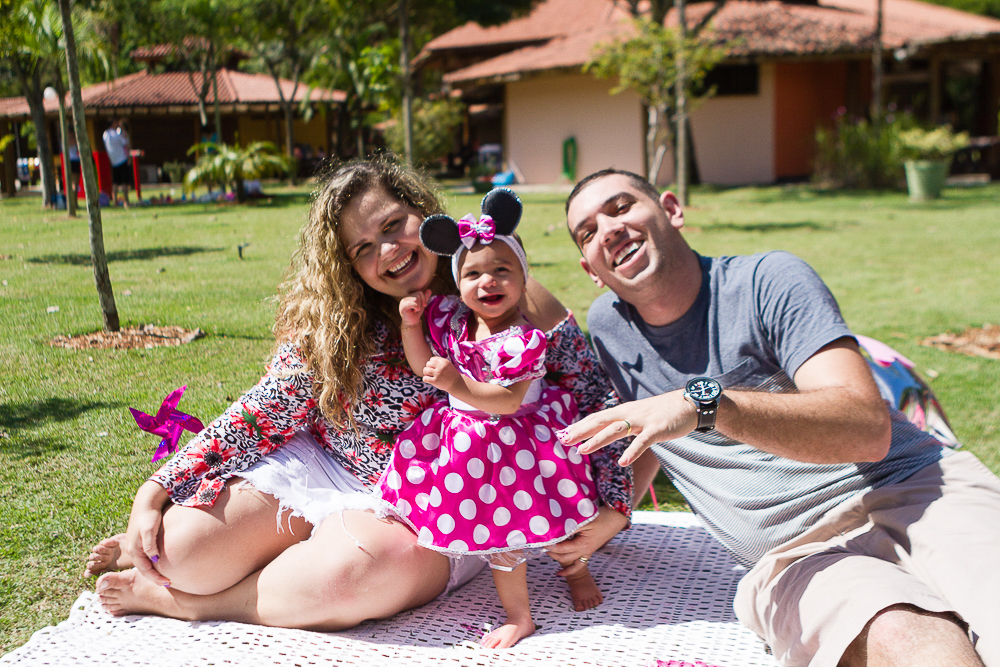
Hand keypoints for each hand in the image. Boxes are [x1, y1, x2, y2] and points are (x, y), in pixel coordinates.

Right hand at [124, 481, 170, 585]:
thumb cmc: (149, 516)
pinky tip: (162, 564)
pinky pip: (146, 557)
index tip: (168, 583)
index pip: (145, 570)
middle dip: (155, 577)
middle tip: (169, 583)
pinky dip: (153, 563)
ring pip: (145, 563)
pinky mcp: (141, 542)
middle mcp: (133, 550)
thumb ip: (150, 545)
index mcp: (134, 550)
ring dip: (154, 571)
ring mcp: (136, 546)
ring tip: (166, 577)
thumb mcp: (149, 530)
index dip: (156, 578)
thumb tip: (155, 559)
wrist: (146, 503)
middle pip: (144, 569)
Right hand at [398, 289, 430, 327]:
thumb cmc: (416, 313)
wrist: (412, 322)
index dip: (424, 299)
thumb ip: (425, 297)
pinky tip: (414, 311)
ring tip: (415, 310)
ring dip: (418, 306)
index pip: (420, 292)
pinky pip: (412, 303)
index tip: (423, 305)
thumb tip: (429, 290)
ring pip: (416, 299)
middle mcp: (405, 297)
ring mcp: (403, 302)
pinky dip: (416, 307)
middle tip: (418, 309)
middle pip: (418, 295)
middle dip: (421, 303)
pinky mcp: (402, 307)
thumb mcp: (422, 304)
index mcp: (409, 296)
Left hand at [421, 356, 459, 392]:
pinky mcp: (435, 381)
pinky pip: (425, 378)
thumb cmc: (450, 374)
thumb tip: (429, 361)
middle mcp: (441, 367)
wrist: (456, 383)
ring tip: (428, 375)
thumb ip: (439, 361)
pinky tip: (428, 380)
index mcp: (444, 362)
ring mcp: (438, 374)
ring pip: (425, 370)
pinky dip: (425, 379)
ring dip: (426, 373)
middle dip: (428, 367)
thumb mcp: (447, 364)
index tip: (434, 367)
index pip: (432, 359)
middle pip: (428, 363)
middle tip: (431, 371)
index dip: (431, 363)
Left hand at [545, 506, 627, 576]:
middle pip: (563, 557)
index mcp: (583, 544)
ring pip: (569, 562)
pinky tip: (559, 574)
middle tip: (540, 545)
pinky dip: (569, 570)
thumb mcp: (585, 520)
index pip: (562, 548)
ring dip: (557, 559)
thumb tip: (555, 528)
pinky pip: (578, 565)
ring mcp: (586, 553)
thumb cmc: (600, 517)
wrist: (614, 519)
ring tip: (546, 553)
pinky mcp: (588, 552)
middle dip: (551, 553)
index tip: (541, 541)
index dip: (550, 546)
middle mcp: (584, 551)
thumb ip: (570, 525)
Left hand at [557, 392, 696, 465]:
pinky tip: (623, 462)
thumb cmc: (662, 413)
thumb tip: (604, 432)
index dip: (580, 425)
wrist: (690, 404)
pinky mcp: (658, 429)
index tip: (563, 433)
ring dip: (598, 440)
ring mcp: (643, 420)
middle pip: (601, 421)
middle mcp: (630, 413)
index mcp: (624, 411)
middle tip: (564, 440)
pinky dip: (632, 451)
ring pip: (616, 429)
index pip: (597, 418)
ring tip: (582, 450)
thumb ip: (622, 423)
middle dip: (581, 431)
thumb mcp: (639, 416)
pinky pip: (643, 441)